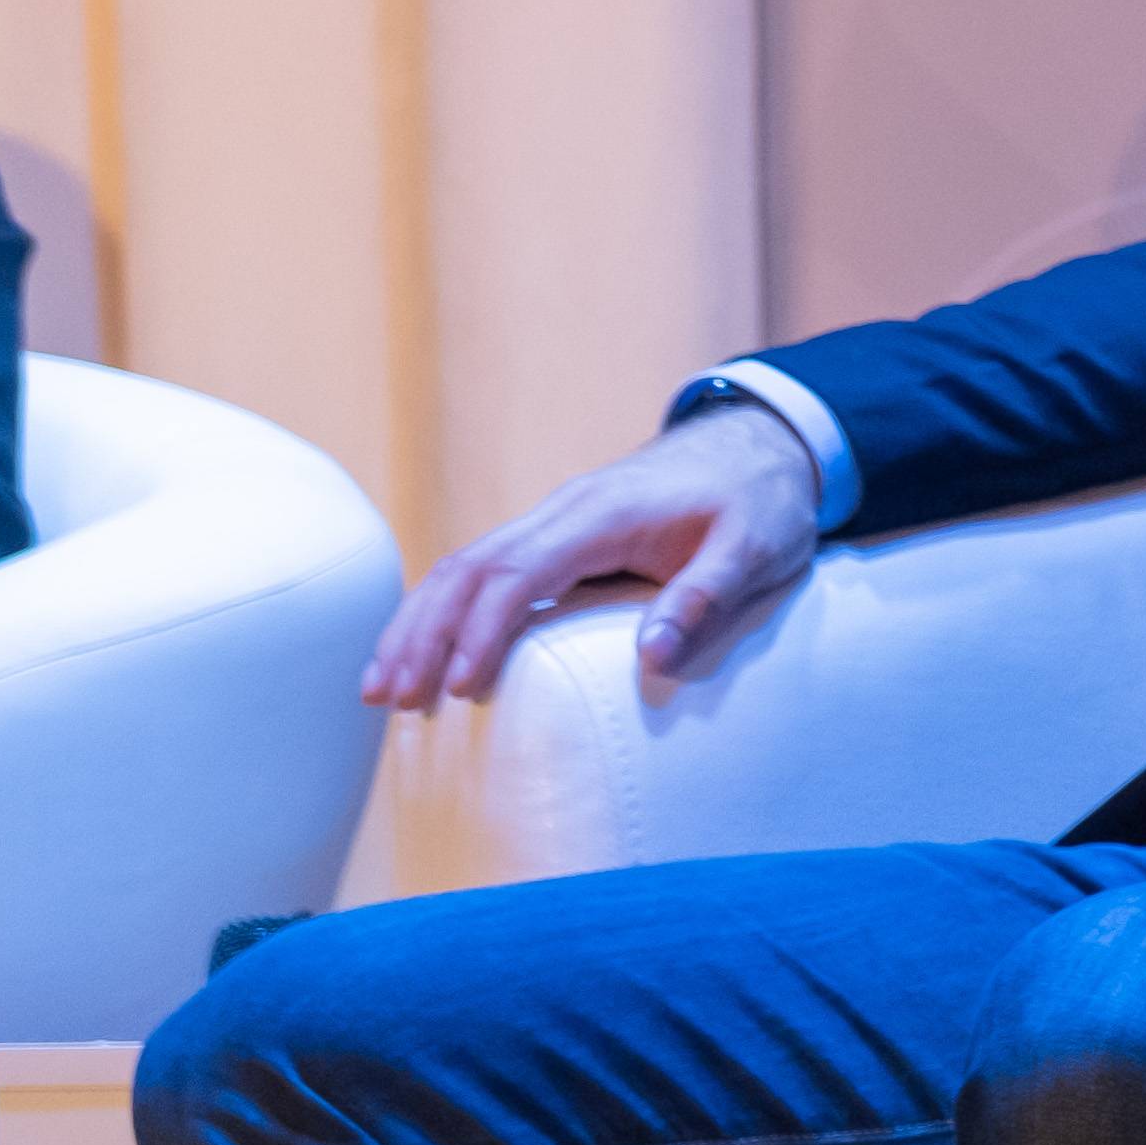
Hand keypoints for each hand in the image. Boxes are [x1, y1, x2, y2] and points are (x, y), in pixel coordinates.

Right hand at [366, 407, 824, 709]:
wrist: (764, 444)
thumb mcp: (756, 549)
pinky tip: (423, 652)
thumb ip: (706, 597)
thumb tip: (653, 657)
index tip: (457, 688)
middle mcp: (564, 511)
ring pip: (463, 566)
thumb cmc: (761, 500)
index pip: (519, 573)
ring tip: (381, 690)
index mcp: (603, 515)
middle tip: (387, 700)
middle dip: (421, 633)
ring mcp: (555, 519)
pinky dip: (444, 611)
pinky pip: (485, 570)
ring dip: (418, 624)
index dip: (482, 632)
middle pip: (468, 568)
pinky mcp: (559, 535)